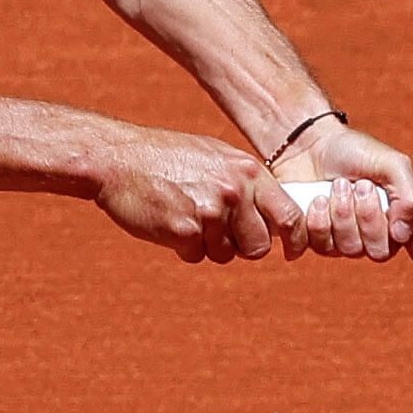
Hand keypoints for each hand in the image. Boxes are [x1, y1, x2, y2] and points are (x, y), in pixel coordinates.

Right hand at [95, 126, 304, 263]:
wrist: (119, 158)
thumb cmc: (167, 156)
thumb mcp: (217, 157)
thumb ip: (246, 183)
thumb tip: (274, 211)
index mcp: (248, 171)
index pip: (289, 215)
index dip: (294, 239)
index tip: (291, 251)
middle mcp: (234, 191)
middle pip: (259, 246)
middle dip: (242, 246)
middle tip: (218, 231)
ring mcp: (210, 211)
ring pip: (225, 254)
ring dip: (208, 245)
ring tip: (186, 214)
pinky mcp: (184, 230)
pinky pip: (195, 255)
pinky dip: (183, 247)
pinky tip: (169, 221)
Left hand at [268, 118, 412, 264]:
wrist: (311, 145)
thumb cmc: (354, 152)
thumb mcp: (391, 162)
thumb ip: (409, 193)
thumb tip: (405, 232)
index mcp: (405, 215)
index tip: (400, 226)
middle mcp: (380, 233)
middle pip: (383, 252)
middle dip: (368, 216)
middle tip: (361, 186)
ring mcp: (350, 240)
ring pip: (352, 250)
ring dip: (343, 212)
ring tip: (338, 185)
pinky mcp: (322, 240)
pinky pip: (324, 246)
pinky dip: (321, 219)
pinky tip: (318, 199)